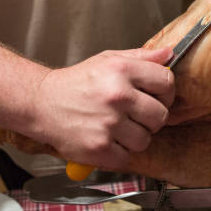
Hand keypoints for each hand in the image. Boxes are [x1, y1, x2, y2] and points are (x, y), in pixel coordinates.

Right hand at [30, 47, 174, 169]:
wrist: (41, 103)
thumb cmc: (76, 83)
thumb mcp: (108, 60)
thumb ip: (141, 57)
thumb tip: (169, 53)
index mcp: (122, 70)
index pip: (167, 82)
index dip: (165, 92)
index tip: (156, 96)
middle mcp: (117, 95)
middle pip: (161, 115)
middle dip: (151, 117)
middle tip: (134, 115)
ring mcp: (108, 123)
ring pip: (146, 139)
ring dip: (134, 137)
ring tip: (117, 127)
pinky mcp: (99, 147)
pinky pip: (127, 156)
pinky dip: (118, 152)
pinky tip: (106, 139)